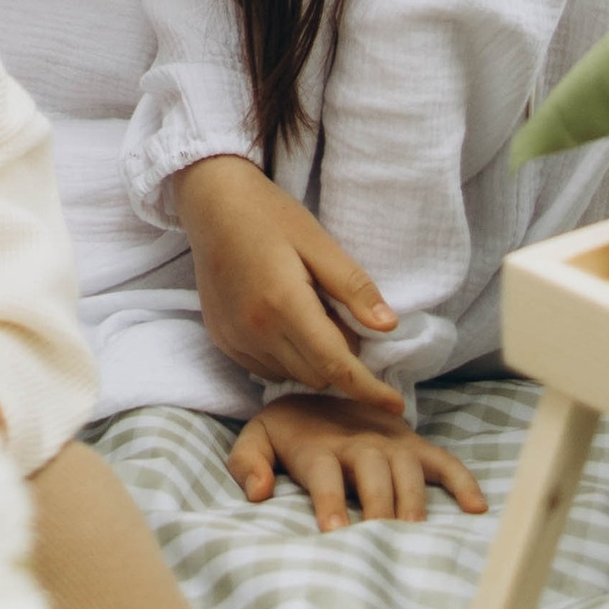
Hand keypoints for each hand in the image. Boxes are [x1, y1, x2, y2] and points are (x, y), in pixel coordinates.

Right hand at [173, 152, 407, 413]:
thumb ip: (353, 287)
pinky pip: (266, 369)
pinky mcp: (222, 340)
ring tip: (309, 313)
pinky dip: (286, 358)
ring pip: (292, 376)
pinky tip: (284, 322)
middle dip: (340, 361)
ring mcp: (234, 338)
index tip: (396, 406)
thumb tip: (389, 327)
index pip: (336, 364)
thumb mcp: (318, 242)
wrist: (212, 202)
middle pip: (317, 376)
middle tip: (340, 318)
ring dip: (312, 361)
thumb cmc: (270, 215)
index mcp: (284, 304)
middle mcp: (255, 330)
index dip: (369, 389)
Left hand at [229, 395, 487, 530]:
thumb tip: (259, 493)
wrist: (314, 391)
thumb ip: (248, 464)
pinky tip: (475, 509)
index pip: (325, 474)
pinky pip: (444, 461)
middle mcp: (358, 441)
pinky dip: (462, 482)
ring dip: (413, 499)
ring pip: (408, 469)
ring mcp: (390, 441)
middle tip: (382, 541)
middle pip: (373, 472)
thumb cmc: (286, 432)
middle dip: (378, 506)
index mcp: (319, 445)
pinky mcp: (413, 444)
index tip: (334, 533)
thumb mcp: (256, 439)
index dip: (329, 503)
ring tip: (415, 533)